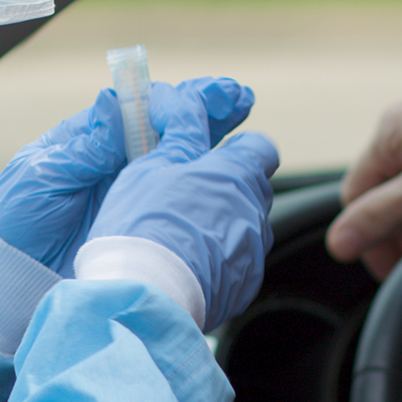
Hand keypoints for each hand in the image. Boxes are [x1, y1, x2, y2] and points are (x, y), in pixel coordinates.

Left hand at [0, 77, 256, 275]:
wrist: (5, 280)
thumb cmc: (14, 220)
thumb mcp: (45, 176)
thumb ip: (86, 145)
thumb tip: (117, 102)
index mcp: (94, 140)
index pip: (144, 108)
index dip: (181, 98)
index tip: (213, 93)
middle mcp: (119, 163)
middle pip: (173, 129)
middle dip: (210, 113)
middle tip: (242, 101)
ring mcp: (133, 195)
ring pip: (183, 165)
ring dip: (215, 150)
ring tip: (249, 140)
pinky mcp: (139, 228)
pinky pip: (177, 207)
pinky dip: (204, 198)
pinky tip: (230, 193)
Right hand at [83, 85, 278, 328]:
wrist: (144, 296)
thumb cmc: (142, 226)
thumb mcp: (150, 167)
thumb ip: (177, 136)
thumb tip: (185, 105)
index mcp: (235, 173)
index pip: (260, 147)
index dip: (238, 148)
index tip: (214, 156)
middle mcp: (254, 210)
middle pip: (253, 188)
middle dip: (227, 188)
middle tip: (187, 195)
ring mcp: (253, 251)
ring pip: (245, 227)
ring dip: (222, 225)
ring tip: (180, 236)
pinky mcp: (244, 285)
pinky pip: (237, 263)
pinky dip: (218, 260)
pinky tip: (185, 265)